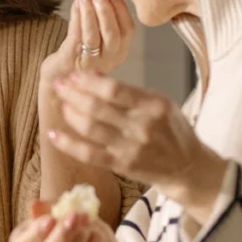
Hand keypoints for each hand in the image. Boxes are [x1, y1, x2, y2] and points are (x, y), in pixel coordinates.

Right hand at [9, 201, 134, 241]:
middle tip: (74, 217)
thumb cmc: (56, 218)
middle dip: (60, 238)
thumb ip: (43, 209)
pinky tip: (97, 233)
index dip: (35, 234)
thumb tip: (35, 205)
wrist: (79, 233)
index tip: (50, 219)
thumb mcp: (49, 210)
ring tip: (87, 222)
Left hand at [41, 0, 134, 85]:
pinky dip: (76, 18)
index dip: (120, 8)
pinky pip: (76, 37)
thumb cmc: (78, 54)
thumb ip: (99, 17)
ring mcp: (90, 63)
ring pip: (94, 36)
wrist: (58, 77)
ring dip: (90, 13)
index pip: (128, 29)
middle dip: (106, 9)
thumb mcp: (96, 37)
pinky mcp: (71, 61)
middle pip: (113, 33)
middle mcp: (109, 60)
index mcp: (120, 52)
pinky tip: (75, 5)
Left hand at [49, 72, 227, 224]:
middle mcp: (142, 126)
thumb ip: (131, 93)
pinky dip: (68, 144)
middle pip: (98, 107)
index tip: (74, 75)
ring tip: (61, 103)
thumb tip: (95, 78)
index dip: (89, 81)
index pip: (114, 90)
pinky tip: (54, 134)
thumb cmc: (172, 130)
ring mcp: (131, 148)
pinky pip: (89, 154)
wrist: (188, 167)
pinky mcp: (122, 166)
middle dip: (73, 93)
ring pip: (91, 128)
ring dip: (70, 114)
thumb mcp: (161, 103)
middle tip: (59, 84)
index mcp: (153, 106)